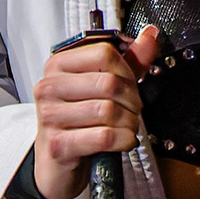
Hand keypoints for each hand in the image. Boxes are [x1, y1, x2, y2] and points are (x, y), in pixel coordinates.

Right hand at [28, 25, 161, 198]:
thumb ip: (128, 61)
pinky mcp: (59, 144)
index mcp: (58, 65)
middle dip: (132, 100)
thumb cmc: (79, 121)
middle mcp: (49, 87)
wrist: (57, 164)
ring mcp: (50, 117)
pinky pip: (104, 137)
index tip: (131, 85)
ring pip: (108, 111)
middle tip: (134, 110)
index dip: (127, 70)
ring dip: (129, 122)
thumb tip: (150, 35)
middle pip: (108, 82)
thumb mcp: (102, 86)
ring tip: (128, 127)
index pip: (103, 53)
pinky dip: (124, 140)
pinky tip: (124, 141)